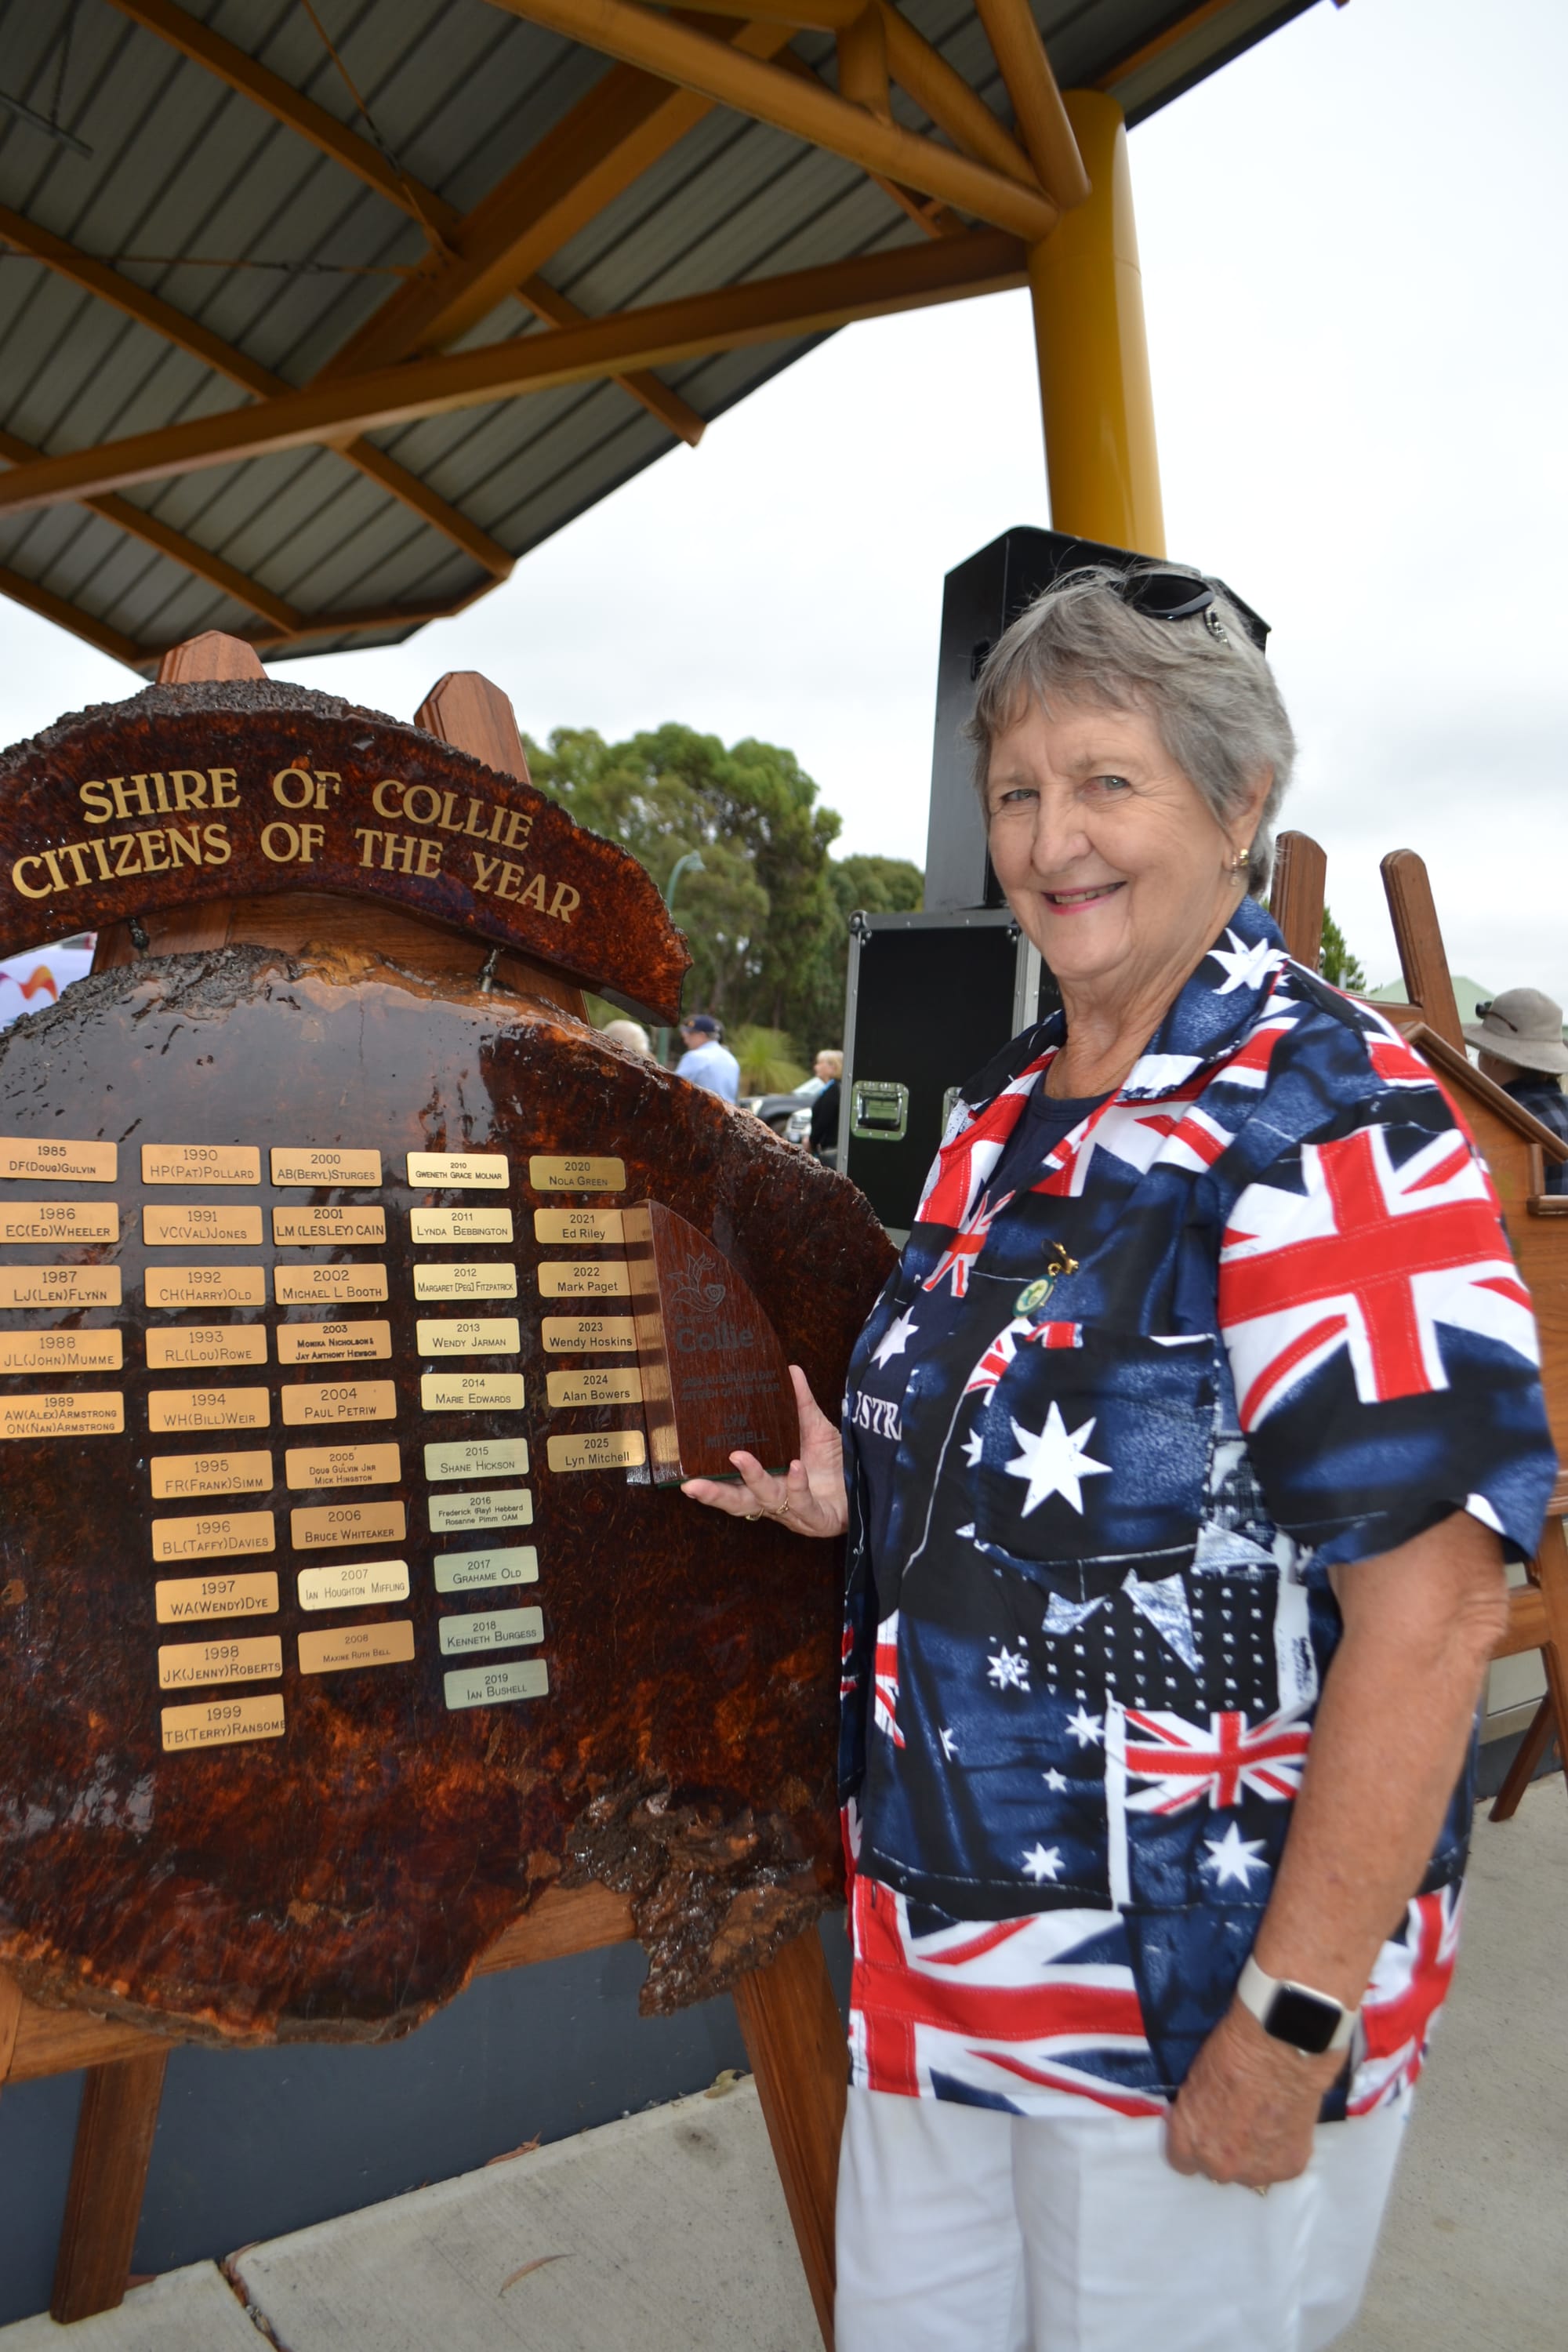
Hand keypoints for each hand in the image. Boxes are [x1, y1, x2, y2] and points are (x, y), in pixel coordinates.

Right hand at [680, 1364, 847, 1536]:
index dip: (710, 1484)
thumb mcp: (816, 1428)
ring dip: (753, 1479)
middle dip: (715, 1495)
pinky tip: (795, 1467)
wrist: (870, 1485)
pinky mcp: (819, 1519)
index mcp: (767, 1481)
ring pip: (766, 1501)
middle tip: (692, 1485)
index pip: (732, 1486)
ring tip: (741, 1458)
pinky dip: (798, 1486)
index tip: (686, 1477)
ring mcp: (795, 1511)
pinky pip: (804, 1504)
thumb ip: (800, 1403)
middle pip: (738, 1502)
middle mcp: (776, 1499)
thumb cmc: (837, 1462)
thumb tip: (790, 1369)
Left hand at [1164, 2003, 1342, 2188]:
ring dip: (1254, 2154)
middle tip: (1239, 2120)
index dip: (1195, 2141)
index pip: (1182, 2161)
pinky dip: (1281, 2149)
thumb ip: (1195, 2113)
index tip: (1204, 2128)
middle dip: (1225, 2149)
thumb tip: (1200, 2121)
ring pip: (1250, 2172)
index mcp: (1189, 2141)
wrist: (1280, 2050)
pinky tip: (1285, 2123)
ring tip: (1266, 2121)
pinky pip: (1279, 2165)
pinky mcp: (1288, 2169)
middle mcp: (1219, 2166)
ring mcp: (1255, 2172)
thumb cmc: (1231, 2052)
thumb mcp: (1195, 2081)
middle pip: (1217, 2168)